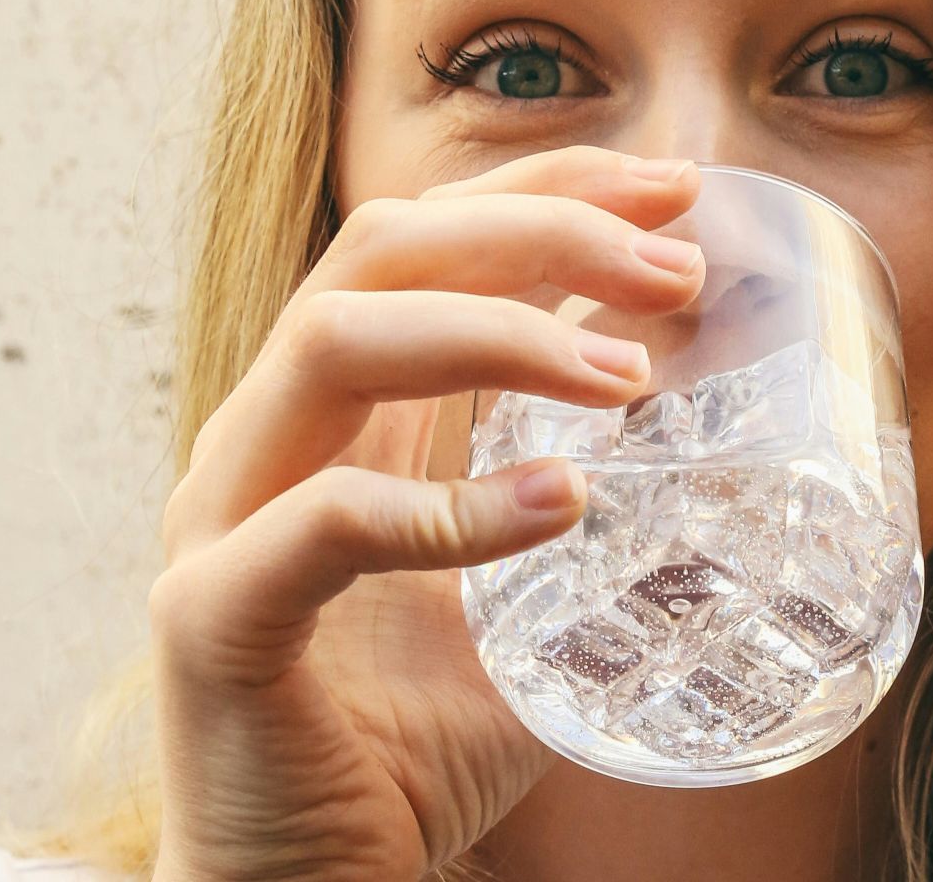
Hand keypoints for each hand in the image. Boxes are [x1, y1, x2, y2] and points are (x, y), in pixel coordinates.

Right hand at [147, 148, 703, 880]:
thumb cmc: (406, 741)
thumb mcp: (518, 602)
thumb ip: (574, 517)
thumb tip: (718, 465)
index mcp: (333, 413)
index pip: (425, 242)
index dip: (543, 190)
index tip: (671, 190)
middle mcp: (268, 435)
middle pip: (380, 253)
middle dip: (537, 231)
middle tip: (674, 269)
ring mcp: (224, 516)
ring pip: (335, 344)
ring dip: (499, 335)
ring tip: (631, 377)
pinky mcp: (214, 617)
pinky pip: (324, 524)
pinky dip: (448, 506)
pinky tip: (559, 505)